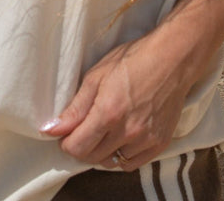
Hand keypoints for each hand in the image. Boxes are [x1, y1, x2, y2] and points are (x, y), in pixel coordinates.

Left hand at [41, 26, 191, 170]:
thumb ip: (75, 108)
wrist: (172, 59)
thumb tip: (51, 129)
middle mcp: (127, 132)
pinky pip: (132, 163)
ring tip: (104, 131)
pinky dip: (122, 155)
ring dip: (102, 151)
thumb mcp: (97, 76)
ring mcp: (145, 140)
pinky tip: (121, 138)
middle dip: (82, 146)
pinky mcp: (159, 144)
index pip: (77, 147)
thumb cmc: (132, 60)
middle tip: (83, 129)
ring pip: (112, 161)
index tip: (66, 133)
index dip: (66, 142)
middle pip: (92, 157)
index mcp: (108, 113)